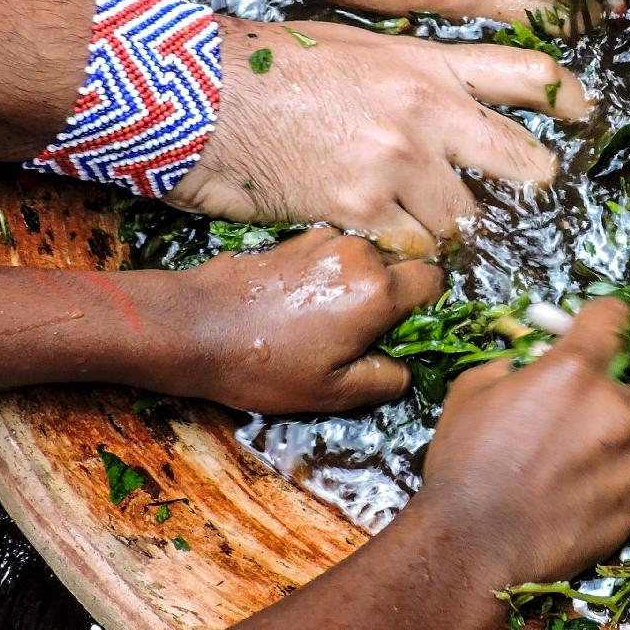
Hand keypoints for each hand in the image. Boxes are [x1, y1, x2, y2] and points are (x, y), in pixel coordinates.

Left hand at [123, 229, 441, 412]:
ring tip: (327, 321)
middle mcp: (360, 254)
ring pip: (369, 259)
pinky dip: (334, 275)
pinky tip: (304, 304)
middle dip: (395, 297)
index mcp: (377, 291)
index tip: (410, 331)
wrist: (194, 326)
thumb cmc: (262, 364)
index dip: (430, 307)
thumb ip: (386, 380)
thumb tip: (405, 368)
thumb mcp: (332, 393)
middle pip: (403, 267)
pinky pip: (337, 253)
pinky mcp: (300, 236)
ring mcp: (327, 239)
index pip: (436, 282)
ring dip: (361, 285)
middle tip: (365, 334)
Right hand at [166, 19, 588, 256]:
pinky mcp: (361, 210)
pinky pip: (410, 252)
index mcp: (427, 62)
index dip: (569, 97)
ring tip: (423, 230)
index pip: (527, 74)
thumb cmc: (261, 67)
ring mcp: (398, 162)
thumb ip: (409, 77)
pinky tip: (380, 251)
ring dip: (450, 233)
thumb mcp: (353, 48)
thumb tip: (439, 106)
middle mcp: (427, 111)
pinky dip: (401, 260)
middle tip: (523, 199)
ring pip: (464, 219)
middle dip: (530, 185)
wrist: (196, 93)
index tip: (587, 113)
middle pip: (520, 159)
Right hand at [415, 298, 629, 583]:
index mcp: (575, 372)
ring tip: (566, 468)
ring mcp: (629, 464)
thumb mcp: (472, 391)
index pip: (616, 319)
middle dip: (619, 397)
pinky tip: (569, 499)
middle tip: (584, 416)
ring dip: (612, 446)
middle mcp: (615, 412)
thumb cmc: (464, 467)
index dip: (606, 320)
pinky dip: (607, 487)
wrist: (470, 547)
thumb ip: (515, 366)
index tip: (601, 329)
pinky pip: (628, 485)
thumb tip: (532, 364)